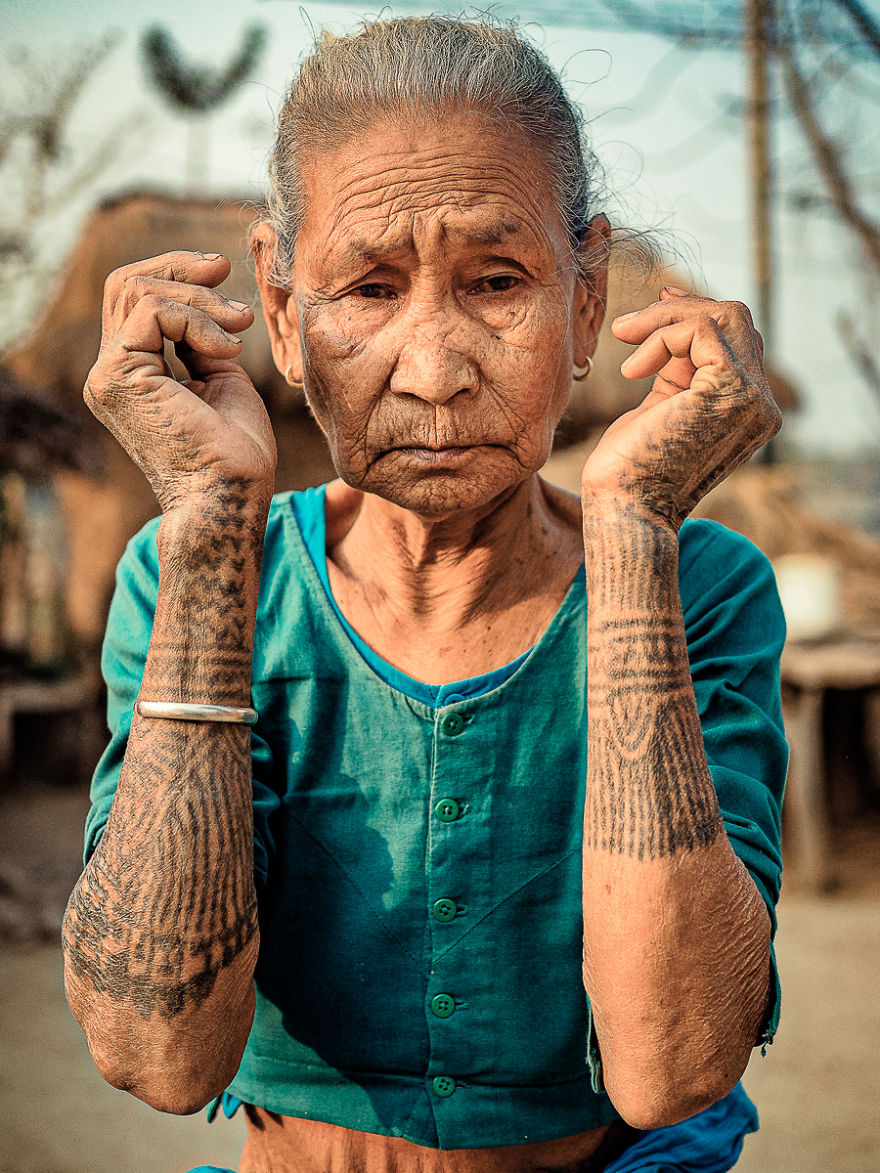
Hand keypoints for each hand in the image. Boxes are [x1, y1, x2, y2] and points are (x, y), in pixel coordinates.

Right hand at [84, 252, 276, 513]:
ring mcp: (108, 376)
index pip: (135, 299)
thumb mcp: (222, 379)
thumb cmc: (235, 453)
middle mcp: (110, 373)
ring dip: (199, 298)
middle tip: (226, 271)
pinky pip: (152, 311)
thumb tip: (206, 301)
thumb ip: (203, 341)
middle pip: (126, 284)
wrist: (229, 495)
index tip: (223, 271)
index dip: (176, 272)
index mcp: (131, 374)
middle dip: (181, 267)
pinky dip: (197, 320)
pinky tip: (227, 351)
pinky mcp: (117, 377)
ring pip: (137, 290)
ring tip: (239, 324)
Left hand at [580, 288, 780, 528]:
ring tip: (622, 339)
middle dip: (678, 312)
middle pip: (736, 320)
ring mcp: (752, 398)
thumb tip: (674, 313)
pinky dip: (660, 337)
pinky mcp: (731, 389)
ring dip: (664, 319)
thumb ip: (678, 368)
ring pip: (724, 317)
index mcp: (747, 410)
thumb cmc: (629, 469)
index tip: (650, 313)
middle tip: (626, 326)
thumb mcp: (661, 405)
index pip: (737, 340)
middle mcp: (761, 405)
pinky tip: (631, 371)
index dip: (695, 314)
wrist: (625, 510)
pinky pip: (701, 330)